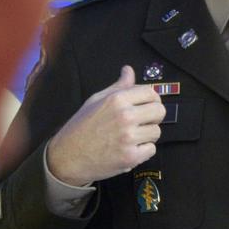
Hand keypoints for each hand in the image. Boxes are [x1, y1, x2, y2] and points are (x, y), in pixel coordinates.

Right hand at [46, 65, 165, 185]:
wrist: (68, 157)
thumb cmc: (81, 127)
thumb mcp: (96, 100)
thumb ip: (118, 86)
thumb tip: (129, 71)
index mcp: (117, 99)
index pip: (151, 92)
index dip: (152, 99)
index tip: (147, 105)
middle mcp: (125, 116)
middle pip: (160, 111)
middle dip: (154, 116)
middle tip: (142, 122)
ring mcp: (128, 137)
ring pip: (156, 132)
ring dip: (147, 135)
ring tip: (131, 136)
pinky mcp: (131, 157)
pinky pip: (151, 150)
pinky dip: (143, 151)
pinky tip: (129, 148)